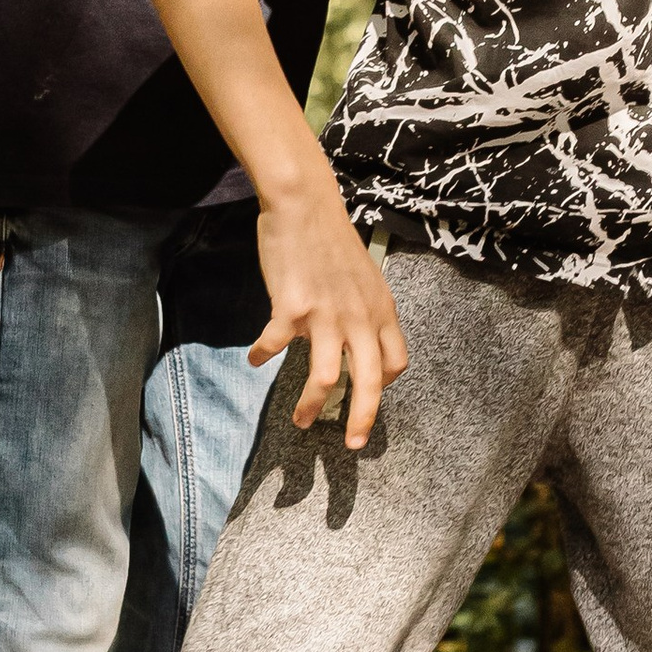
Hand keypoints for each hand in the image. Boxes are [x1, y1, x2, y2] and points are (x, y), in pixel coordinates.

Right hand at [253, 179, 409, 447]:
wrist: (305, 206)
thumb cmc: (332, 240)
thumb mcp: (365, 277)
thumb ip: (365, 310)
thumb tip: (358, 338)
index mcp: (381, 311)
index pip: (396, 363)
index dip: (384, 386)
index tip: (366, 396)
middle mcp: (360, 318)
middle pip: (369, 383)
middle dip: (361, 420)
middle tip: (352, 445)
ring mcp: (326, 315)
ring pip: (324, 378)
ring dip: (311, 406)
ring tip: (301, 421)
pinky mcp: (292, 309)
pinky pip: (275, 345)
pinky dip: (263, 356)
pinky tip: (255, 360)